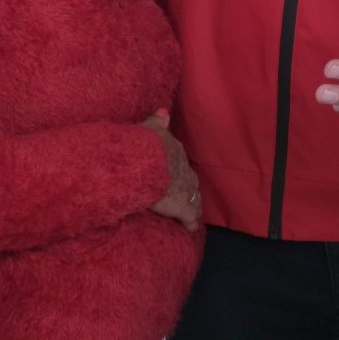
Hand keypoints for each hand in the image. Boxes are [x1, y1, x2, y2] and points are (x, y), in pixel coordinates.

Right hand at [141, 110, 200, 231]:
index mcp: (175, 151)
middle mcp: (185, 169)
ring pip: (194, 199)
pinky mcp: (182, 207)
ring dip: (193, 205)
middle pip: (191, 181)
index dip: (179, 170)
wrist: (145, 162)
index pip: (181, 163)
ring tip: (192, 213)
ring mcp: (186, 189)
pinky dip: (190, 222)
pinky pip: (189, 217)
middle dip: (189, 189)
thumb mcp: (150, 128)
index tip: (176, 176)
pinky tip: (191, 228)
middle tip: (187, 196)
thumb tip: (164, 111)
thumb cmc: (144, 145)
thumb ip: (158, 120)